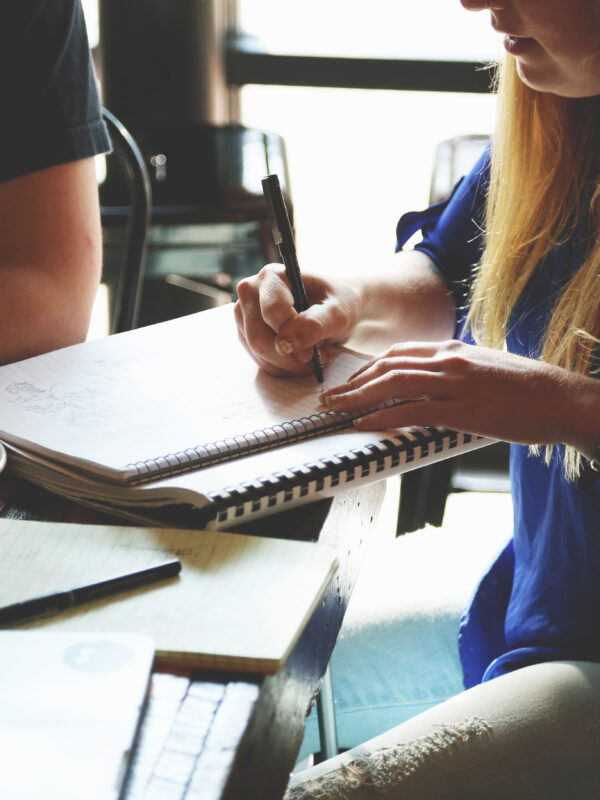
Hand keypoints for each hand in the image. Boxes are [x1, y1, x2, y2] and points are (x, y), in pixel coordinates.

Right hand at [234, 263, 360, 375]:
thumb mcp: (338, 313)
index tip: (313, 352)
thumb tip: (285, 343)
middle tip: (314, 358)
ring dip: (287, 364)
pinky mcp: (246, 333)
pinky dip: (282, 366)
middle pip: (259, 338)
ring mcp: (245, 313)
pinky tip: (299, 357)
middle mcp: (251, 291)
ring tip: (311, 355)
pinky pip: (259, 360)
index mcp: (272, 276)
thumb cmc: (338, 303)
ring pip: (257, 353)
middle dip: (289, 357)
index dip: (293, 337)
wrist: (335, 307)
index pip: (272, 313)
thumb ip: (315, 324)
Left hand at [321, 339, 599, 449]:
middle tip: (330, 397)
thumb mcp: (485, 368)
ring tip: (336, 410)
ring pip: (393, 384)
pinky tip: (364, 424)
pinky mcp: (463, 409)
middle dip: (353, 382)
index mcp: (453, 349)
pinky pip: (412, 411)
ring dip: (357, 398)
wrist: (561, 397)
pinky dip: (383, 417)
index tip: (351, 382)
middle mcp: (449, 360)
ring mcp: (455, 383)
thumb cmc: (527, 388)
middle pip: (387, 366)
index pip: (398, 353)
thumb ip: (456, 372)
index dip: (368, 368)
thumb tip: (433, 384)